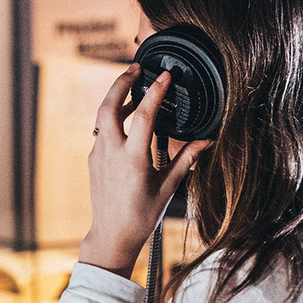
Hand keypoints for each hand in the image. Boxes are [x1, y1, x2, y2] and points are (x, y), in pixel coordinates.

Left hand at [77, 65, 210, 278]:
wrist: (112, 235)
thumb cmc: (142, 215)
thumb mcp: (168, 187)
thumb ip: (186, 159)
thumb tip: (207, 139)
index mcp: (133, 159)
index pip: (143, 115)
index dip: (156, 91)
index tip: (165, 75)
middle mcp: (112, 153)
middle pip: (109, 105)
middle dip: (121, 82)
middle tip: (136, 67)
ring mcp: (99, 155)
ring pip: (102, 116)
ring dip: (117, 98)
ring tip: (134, 87)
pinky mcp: (94, 159)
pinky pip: (102, 131)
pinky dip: (113, 118)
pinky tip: (127, 117)